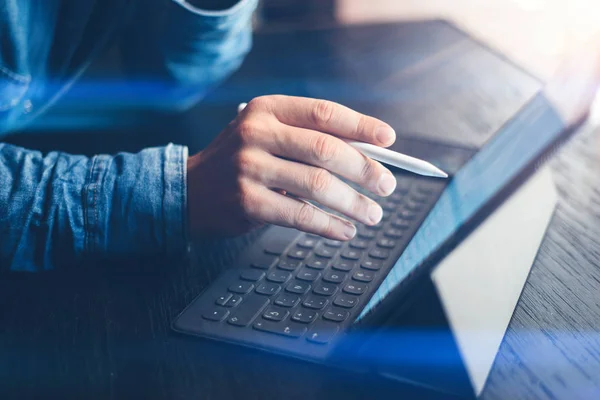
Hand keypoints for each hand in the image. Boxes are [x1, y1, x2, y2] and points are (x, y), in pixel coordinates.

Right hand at [187, 95, 396, 239]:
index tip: (388, 140)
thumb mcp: (266, 135)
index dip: (361, 126)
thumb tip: (367, 155)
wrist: (190, 191)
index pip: (323, 112)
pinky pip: (301, 215)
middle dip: (365, 170)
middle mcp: (255, 133)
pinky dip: (330, 225)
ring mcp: (249, 168)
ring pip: (318, 185)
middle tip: (387, 186)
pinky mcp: (247, 203)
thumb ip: (306, 138)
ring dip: (353, 203)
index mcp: (266, 109)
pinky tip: (345, 230)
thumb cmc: (239, 161)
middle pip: (326, 149)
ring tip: (372, 214)